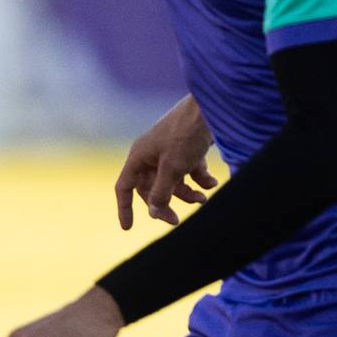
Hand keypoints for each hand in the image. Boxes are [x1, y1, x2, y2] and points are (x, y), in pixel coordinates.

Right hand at [114, 94, 217, 228]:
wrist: (210, 108)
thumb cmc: (186, 134)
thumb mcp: (172, 168)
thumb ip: (161, 193)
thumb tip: (154, 213)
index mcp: (139, 157)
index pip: (125, 187)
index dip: (124, 208)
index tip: (128, 228)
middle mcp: (151, 155)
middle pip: (152, 188)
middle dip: (165, 203)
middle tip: (177, 220)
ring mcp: (169, 152)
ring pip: (173, 182)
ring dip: (186, 194)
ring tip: (203, 199)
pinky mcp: (187, 149)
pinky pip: (188, 171)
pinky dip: (199, 180)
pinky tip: (212, 184)